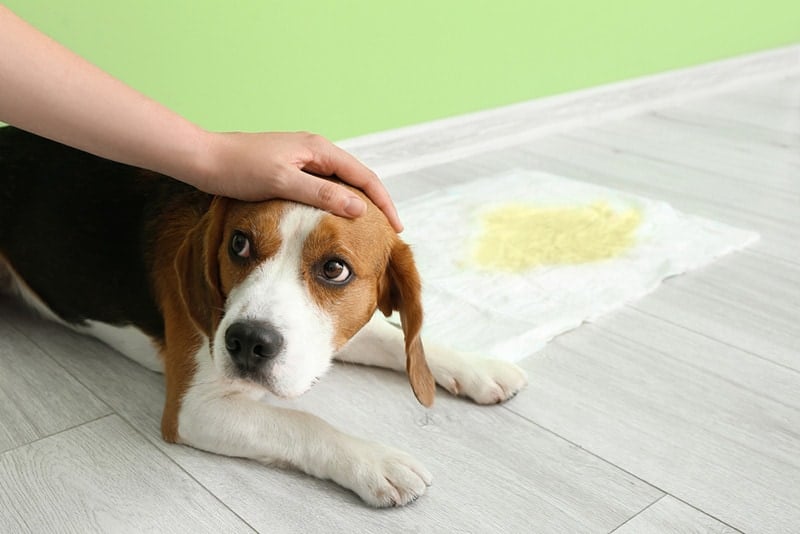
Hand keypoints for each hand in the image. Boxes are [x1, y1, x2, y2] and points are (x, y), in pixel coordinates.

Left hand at [193, 131, 402, 231]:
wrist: (203, 160)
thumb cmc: (239, 169)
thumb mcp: (283, 183)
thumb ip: (321, 195)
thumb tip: (358, 207)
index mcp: (318, 149)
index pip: (364, 176)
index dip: (383, 203)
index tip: (394, 228)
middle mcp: (314, 151)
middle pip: (356, 179)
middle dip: (374, 204)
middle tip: (386, 232)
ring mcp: (302, 160)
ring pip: (339, 185)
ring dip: (354, 205)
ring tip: (366, 230)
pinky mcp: (289, 171)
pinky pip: (322, 189)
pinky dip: (334, 205)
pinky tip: (333, 222)